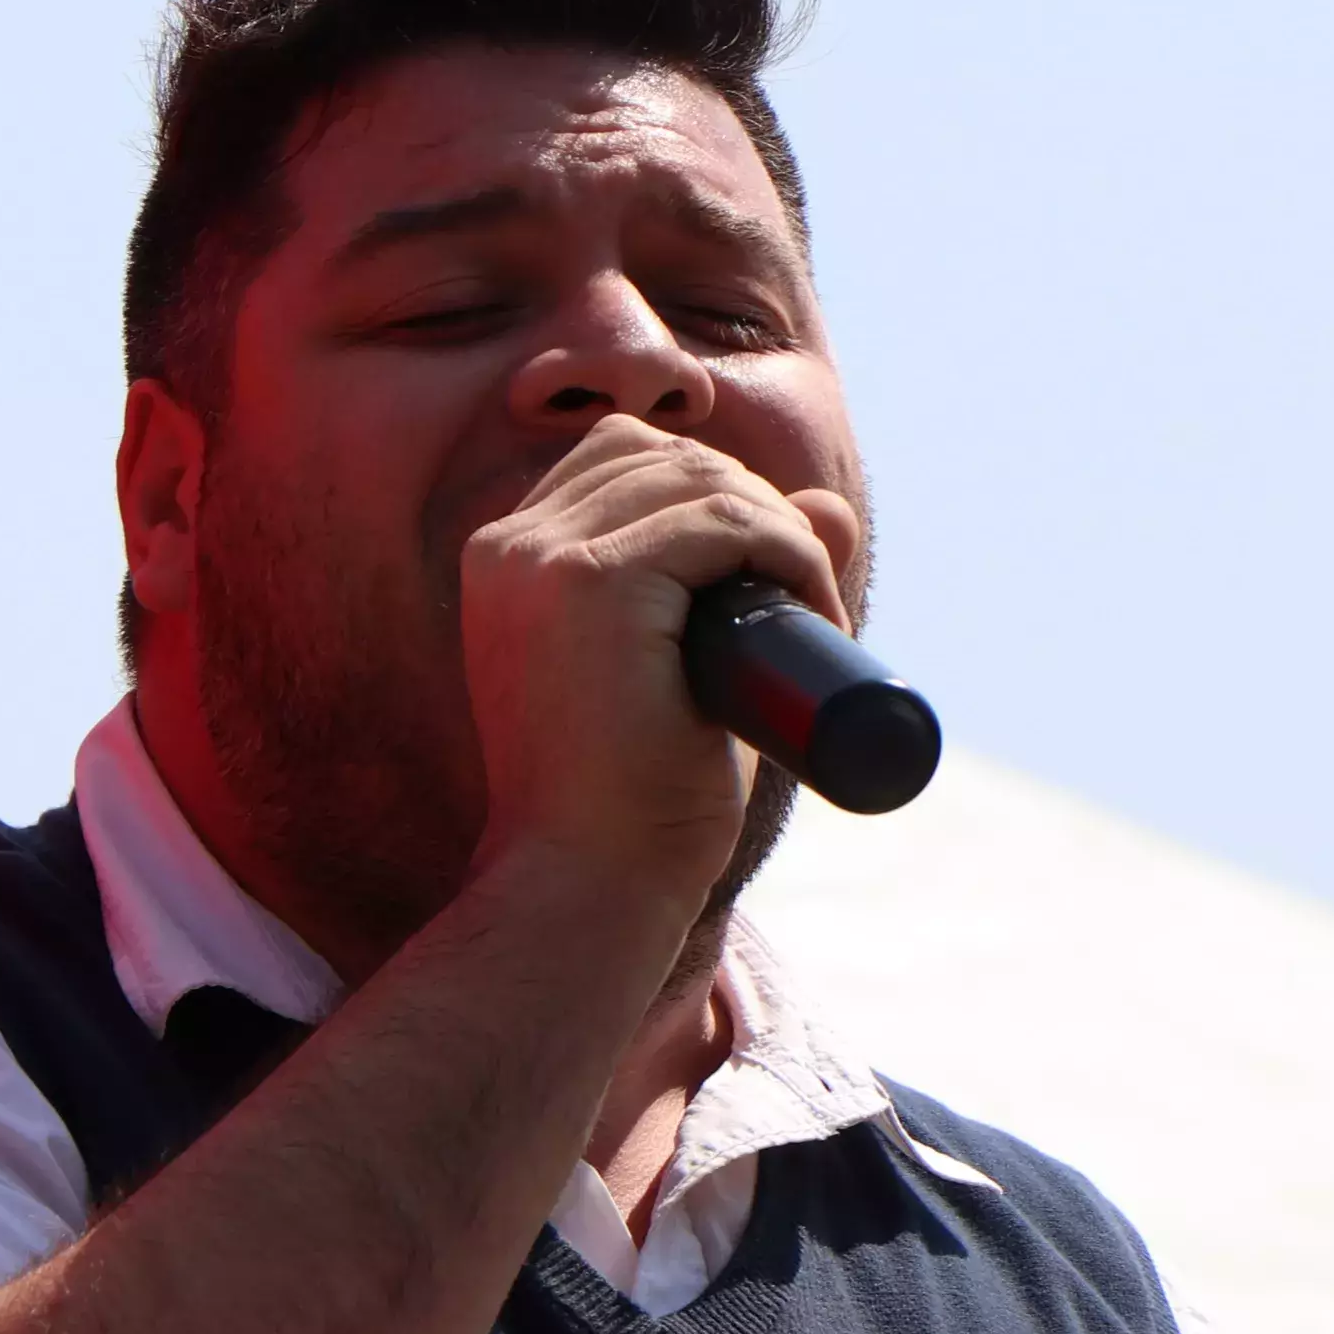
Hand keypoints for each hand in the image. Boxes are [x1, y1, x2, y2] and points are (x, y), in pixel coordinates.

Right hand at [457, 416, 863, 913]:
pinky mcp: (590, 582)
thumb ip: (733, 580)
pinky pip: (725, 520)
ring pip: (703, 480)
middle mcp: (508, 545)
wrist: (586, 881)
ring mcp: (541, 559)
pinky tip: (806, 612)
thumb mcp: (682, 667)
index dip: (708, 495)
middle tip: (795, 601)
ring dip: (780, 532)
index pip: (620, 457)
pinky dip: (788, 553)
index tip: (759, 578)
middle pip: (662, 452)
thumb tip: (828, 507)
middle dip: (750, 505)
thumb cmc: (630, 796)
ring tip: (807, 614)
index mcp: (505, 562)